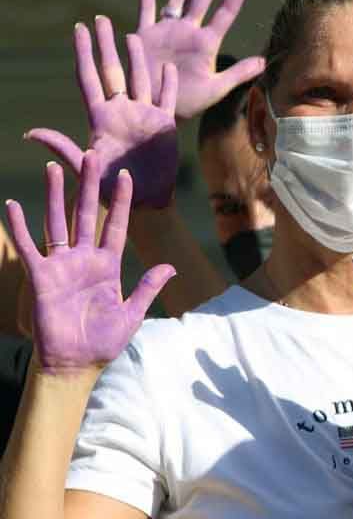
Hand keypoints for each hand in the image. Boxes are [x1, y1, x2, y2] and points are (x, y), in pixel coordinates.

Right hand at [4, 154, 174, 373]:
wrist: (76, 364)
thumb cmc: (104, 342)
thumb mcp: (132, 313)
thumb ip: (148, 288)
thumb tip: (170, 266)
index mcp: (109, 266)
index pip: (117, 226)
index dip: (122, 202)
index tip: (126, 175)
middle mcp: (85, 259)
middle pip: (87, 214)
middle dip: (88, 186)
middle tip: (90, 155)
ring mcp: (62, 266)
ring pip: (58, 222)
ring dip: (55, 195)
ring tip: (52, 167)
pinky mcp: (41, 277)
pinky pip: (29, 247)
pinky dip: (21, 226)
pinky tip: (14, 204)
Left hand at [27, 18, 179, 208]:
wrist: (144, 199)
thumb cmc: (110, 188)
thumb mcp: (85, 166)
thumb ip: (63, 147)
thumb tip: (30, 134)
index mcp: (100, 118)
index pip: (89, 78)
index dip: (83, 53)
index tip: (78, 29)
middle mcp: (121, 112)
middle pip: (112, 71)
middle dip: (106, 45)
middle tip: (101, 20)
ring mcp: (144, 116)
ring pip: (140, 79)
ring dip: (136, 58)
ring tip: (131, 35)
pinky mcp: (164, 125)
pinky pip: (168, 99)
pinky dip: (169, 83)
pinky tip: (168, 68)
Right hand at [137, 0, 264, 118]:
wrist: (156, 109)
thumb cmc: (187, 103)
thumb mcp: (215, 89)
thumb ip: (237, 74)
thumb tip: (263, 60)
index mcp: (206, 43)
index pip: (226, 11)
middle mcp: (189, 32)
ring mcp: (167, 31)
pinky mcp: (145, 35)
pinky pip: (146, 8)